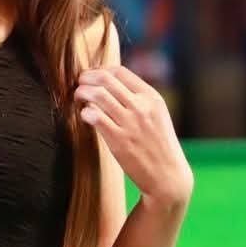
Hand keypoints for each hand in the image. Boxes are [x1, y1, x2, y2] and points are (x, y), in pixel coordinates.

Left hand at [74, 66, 193, 205]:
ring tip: (78, 97)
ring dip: (82, 93)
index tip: (91, 77)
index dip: (100, 70)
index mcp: (152, 97)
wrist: (167, 176)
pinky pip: (94, 116)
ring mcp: (130, 123)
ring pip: (97, 95)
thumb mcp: (157, 114)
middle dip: (86, 78)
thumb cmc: (159, 144)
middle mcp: (141, 106)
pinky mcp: (119, 140)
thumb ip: (138, 98)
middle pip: (105, 79)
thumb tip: (110, 83)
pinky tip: (85, 116)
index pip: (120, 72)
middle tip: (79, 84)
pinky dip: (85, 112)